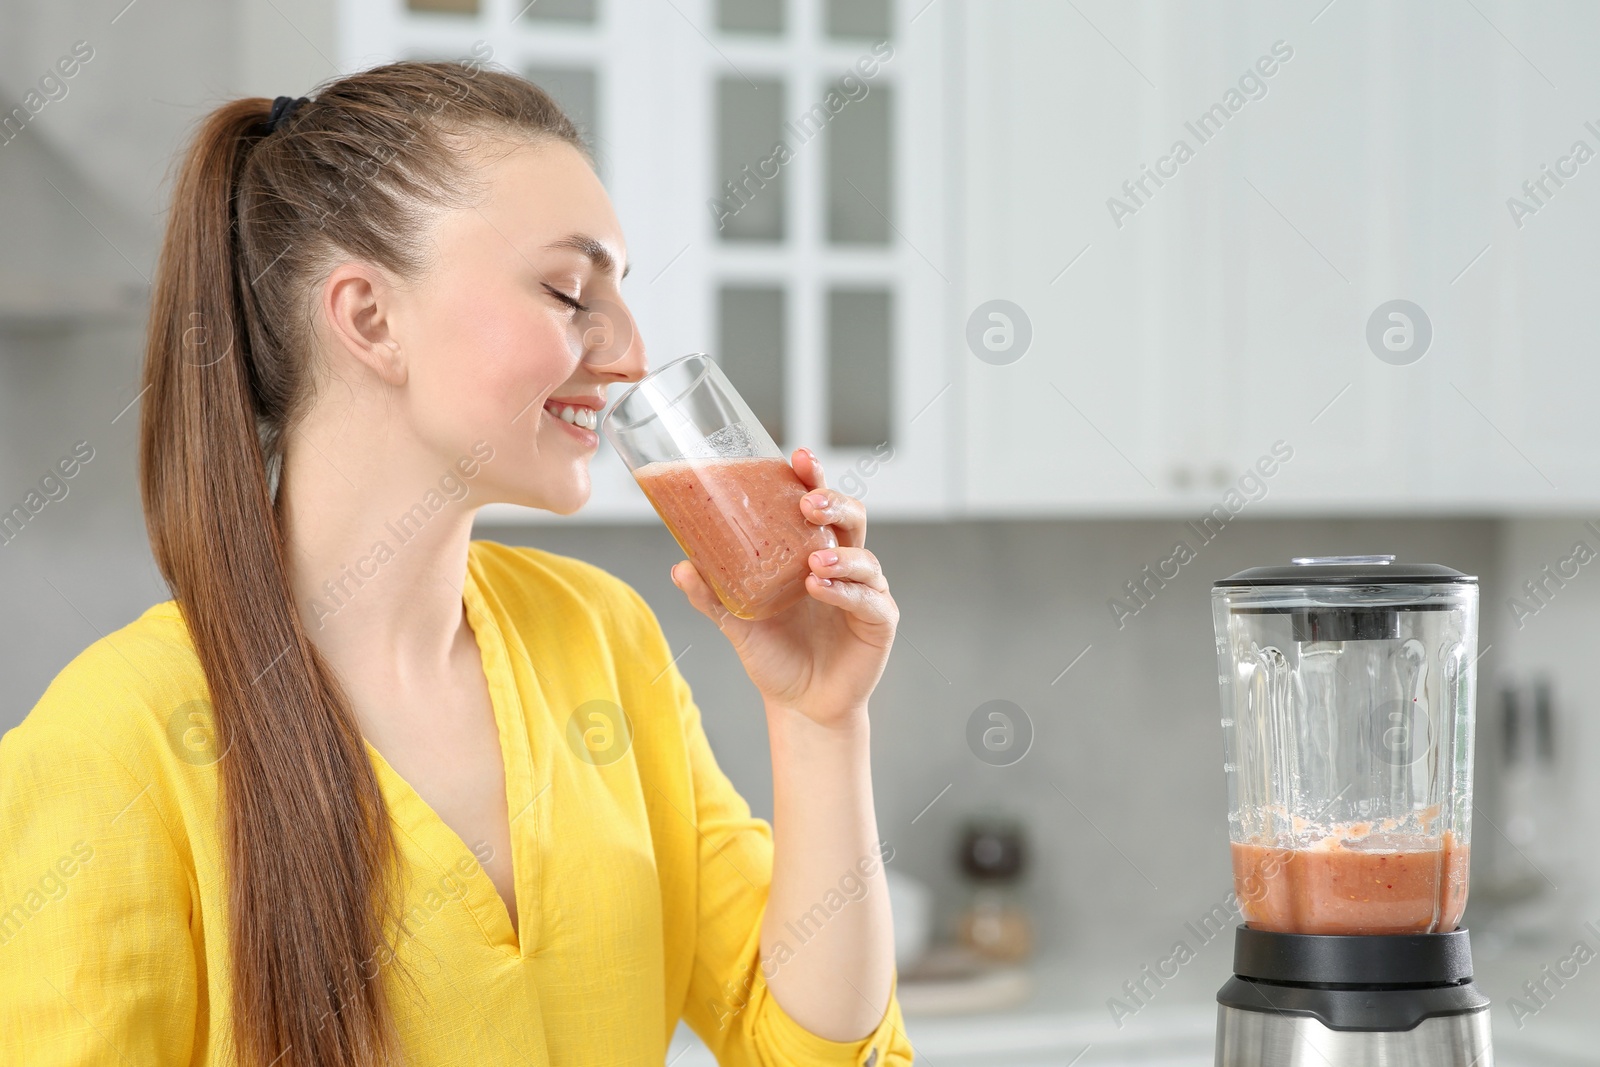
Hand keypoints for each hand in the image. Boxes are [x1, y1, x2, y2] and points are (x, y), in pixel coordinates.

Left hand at [670, 448, 897, 730]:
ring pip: (865, 558)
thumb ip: (712, 595)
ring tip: (813, 562)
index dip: (813, 477)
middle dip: (834, 504)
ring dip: (840, 554)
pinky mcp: (880, 622)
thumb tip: (680, 566)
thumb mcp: (736, 622)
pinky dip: (847, 591)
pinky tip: (821, 588)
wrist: (800, 705)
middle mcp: (844, 564)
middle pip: (852, 518)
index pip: (819, 505)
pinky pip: (870, 599)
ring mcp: (866, 591)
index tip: (798, 456)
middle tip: (808, 504)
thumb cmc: (775, 654)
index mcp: (812, 551)